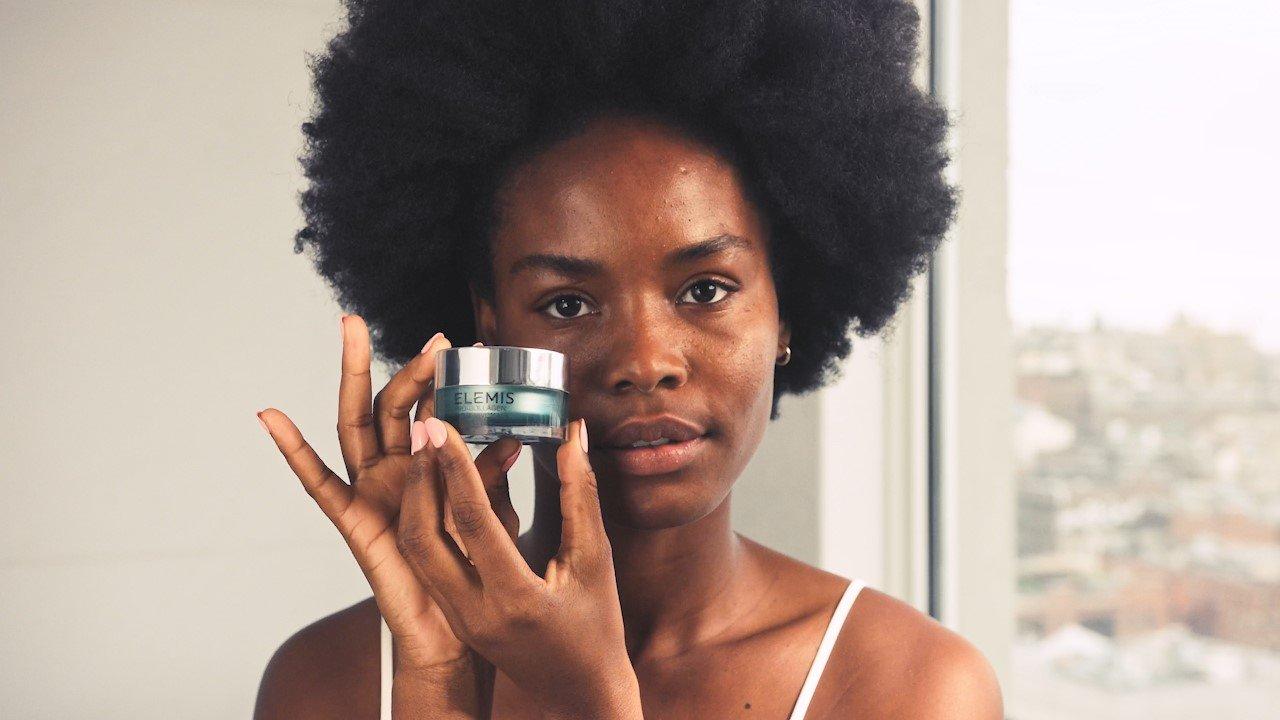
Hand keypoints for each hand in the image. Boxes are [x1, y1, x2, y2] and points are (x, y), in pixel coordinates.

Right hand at [258, 314, 522, 716]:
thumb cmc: (471, 568)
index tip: (460, 342)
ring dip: (354, 377)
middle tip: (428, 335)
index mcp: (423, 465)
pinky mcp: (353, 520)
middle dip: (403, 365)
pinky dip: (293, 450)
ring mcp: (368, 490)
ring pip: (357, 424)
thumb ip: (488, 475)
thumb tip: (511, 439)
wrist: (454, 629)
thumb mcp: (489, 513)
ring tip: (352, 332)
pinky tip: (270, 416)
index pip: (427, 407)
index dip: (440, 376)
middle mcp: (392, 470)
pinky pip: (318, 483)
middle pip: (390, 404)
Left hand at [399, 415, 642, 719]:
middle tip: (426, 430)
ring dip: (418, 498)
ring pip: (416, 551)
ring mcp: (458, 620)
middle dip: (421, 478)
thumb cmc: (596, 629)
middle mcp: (475, 613)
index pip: (472, 522)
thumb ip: (581, 496)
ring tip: (429, 452)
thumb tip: (573, 437)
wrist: (581, 691)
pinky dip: (428, 522)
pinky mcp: (453, 619)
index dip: (455, 468)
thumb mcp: (596, 560)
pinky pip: (428, 564)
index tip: (442, 426)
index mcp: (515, 599)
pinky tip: (441, 489)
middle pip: (423, 537)